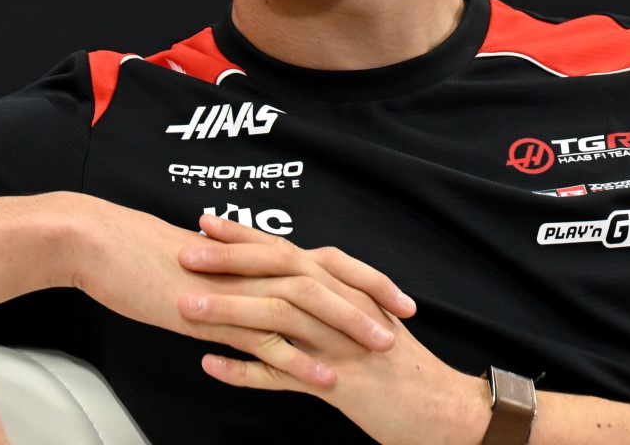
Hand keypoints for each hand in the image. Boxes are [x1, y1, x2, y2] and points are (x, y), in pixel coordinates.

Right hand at [64, 198, 410, 384]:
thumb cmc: (142, 256)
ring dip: (346, 327)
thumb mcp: (200, 268)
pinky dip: (299, 361)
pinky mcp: (213, 314)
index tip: (396, 297)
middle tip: (406, 321)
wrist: (103, 245)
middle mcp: (252, 266)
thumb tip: (254, 295)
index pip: (321, 261)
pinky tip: (324, 380)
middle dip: (370, 299)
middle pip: (325, 278)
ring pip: (305, 306)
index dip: (361, 277)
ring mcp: (235, 290)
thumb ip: (233, 280)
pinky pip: (265, 341)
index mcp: (252, 254)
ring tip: (380, 350)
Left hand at [176, 214, 482, 444]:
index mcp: (343, 287)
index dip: (244, 236)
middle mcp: (339, 307)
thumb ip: (327, 296)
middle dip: (229, 261)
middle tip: (186, 253)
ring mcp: (337, 344)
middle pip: (278, 272)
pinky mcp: (338, 383)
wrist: (443, 408)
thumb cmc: (398, 364)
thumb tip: (285, 281)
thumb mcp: (363, 318)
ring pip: (276, 318)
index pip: (287, 250)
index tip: (206, 222)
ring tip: (185, 307)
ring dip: (227, 311)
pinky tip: (210, 365)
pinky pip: (283, 375)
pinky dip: (244, 370)